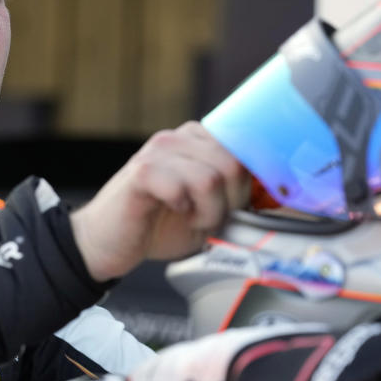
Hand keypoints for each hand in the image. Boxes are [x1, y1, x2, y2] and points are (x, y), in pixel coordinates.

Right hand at [69, 121, 249, 281]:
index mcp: (195, 140)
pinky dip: (185, 210)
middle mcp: (177, 138)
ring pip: (211, 177)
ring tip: (194, 220)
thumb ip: (232, 193)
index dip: (249, 184)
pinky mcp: (141, 172)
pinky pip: (183, 188)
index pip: (243, 149)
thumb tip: (273, 194)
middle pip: (232, 162)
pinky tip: (175, 214)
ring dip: (209, 211)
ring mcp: (157, 151)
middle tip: (212, 219)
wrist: (108, 242)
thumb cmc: (157, 225)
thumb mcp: (206, 207)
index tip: (241, 207)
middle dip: (231, 201)